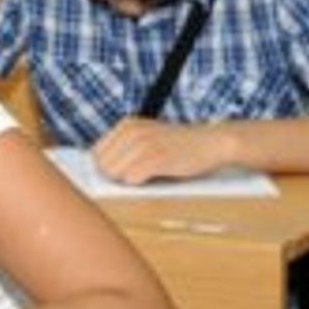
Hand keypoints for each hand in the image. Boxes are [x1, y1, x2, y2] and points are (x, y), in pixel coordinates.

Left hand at [92, 118, 233, 183]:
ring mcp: (144, 143)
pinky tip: (153, 178)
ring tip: (146, 177)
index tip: (116, 175)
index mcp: (127, 124)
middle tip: (136, 177)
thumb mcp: (148, 137)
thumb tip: (99, 172)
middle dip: (114, 177)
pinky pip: (132, 179)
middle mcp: (132, 131)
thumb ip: (125, 149)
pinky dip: (139, 184)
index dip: (105, 168)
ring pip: (115, 173)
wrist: (211, 142)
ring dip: (127, 181)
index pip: (96, 153)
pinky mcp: (157, 158)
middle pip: (103, 165)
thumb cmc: (179, 146)